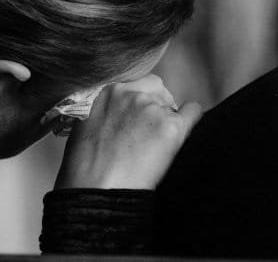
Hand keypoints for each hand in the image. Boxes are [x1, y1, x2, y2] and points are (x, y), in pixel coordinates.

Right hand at [55, 74, 202, 190]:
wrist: (96, 193)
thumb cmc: (84, 170)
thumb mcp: (86, 127)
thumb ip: (106, 112)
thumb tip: (120, 116)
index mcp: (108, 92)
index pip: (139, 84)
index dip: (143, 100)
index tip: (140, 118)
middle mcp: (131, 94)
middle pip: (158, 91)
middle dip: (158, 107)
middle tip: (150, 134)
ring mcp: (152, 109)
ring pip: (172, 106)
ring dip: (168, 122)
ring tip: (155, 149)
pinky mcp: (171, 126)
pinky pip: (193, 112)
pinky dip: (192, 120)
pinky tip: (182, 135)